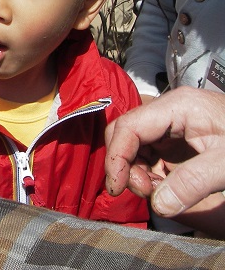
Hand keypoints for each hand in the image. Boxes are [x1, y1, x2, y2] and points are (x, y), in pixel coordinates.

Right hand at [105, 87, 224, 216]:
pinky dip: (152, 175)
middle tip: (145, 191)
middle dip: (126, 165)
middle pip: (126, 135)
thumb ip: (195, 182)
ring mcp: (172, 126)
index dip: (116, 157)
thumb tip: (159, 206)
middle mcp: (169, 112)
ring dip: (138, 172)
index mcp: (178, 106)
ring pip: (135, 147)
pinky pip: (151, 156)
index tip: (118, 188)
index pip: (129, 127)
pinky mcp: (178, 141)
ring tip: (162, 191)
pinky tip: (169, 187)